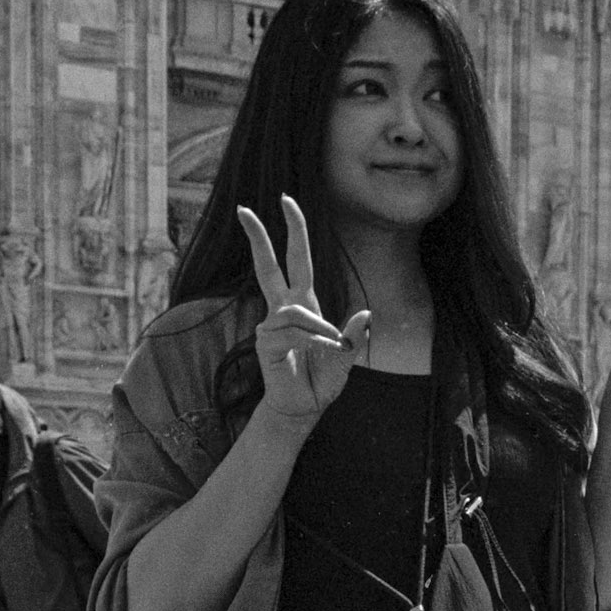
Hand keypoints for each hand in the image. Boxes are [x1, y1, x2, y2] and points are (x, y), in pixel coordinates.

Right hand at [238, 195, 370, 430]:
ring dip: (318, 328)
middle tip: (244, 208)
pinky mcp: (265, 343)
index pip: (296, 260)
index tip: (285, 201)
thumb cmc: (321, 381)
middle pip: (268, 266)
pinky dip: (311, 340)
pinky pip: (292, 332)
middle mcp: (283, 310)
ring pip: (294, 312)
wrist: (303, 409)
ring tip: (331, 347)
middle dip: (258, 237)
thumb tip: (367, 312)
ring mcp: (271, 326)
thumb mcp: (346, 358)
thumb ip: (354, 335)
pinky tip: (320, 351)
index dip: (294, 231)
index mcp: (304, 305)